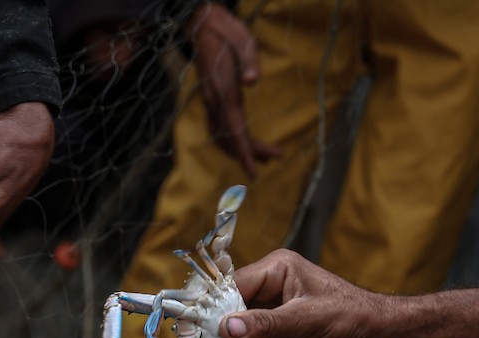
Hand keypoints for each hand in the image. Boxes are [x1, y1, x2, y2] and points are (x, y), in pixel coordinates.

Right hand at [188, 3, 281, 177]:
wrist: (202, 25)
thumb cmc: (227, 31)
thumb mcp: (243, 39)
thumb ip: (249, 60)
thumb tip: (253, 81)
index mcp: (224, 90)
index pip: (235, 129)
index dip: (245, 152)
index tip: (254, 171)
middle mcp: (214, 100)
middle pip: (232, 138)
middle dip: (251, 153)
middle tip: (277, 156)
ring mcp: (210, 101)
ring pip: (223, 136)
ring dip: (241, 149)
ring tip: (264, 155)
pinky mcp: (210, 99)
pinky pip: (218, 128)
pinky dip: (231, 141)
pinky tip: (242, 143)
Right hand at [220, 249, 387, 337]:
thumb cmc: (350, 316)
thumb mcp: (306, 318)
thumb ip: (266, 324)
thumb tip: (226, 329)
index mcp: (277, 269)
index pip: (234, 285)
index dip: (215, 307)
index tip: (196, 329)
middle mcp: (271, 288)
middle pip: (231, 307)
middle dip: (220, 329)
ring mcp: (274, 312)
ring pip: (240, 328)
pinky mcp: (280, 333)